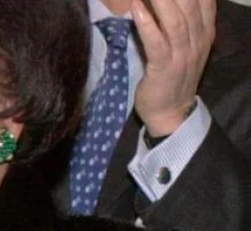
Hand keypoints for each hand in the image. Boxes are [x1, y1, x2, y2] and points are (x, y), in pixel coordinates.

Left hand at [132, 0, 214, 136]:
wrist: (170, 111)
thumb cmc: (171, 74)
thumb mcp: (181, 43)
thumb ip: (178, 19)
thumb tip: (162, 1)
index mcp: (204, 30)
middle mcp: (198, 38)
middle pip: (188, 3)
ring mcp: (183, 53)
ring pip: (175, 19)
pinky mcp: (165, 67)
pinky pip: (157, 42)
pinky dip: (147, 24)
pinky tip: (136, 9)